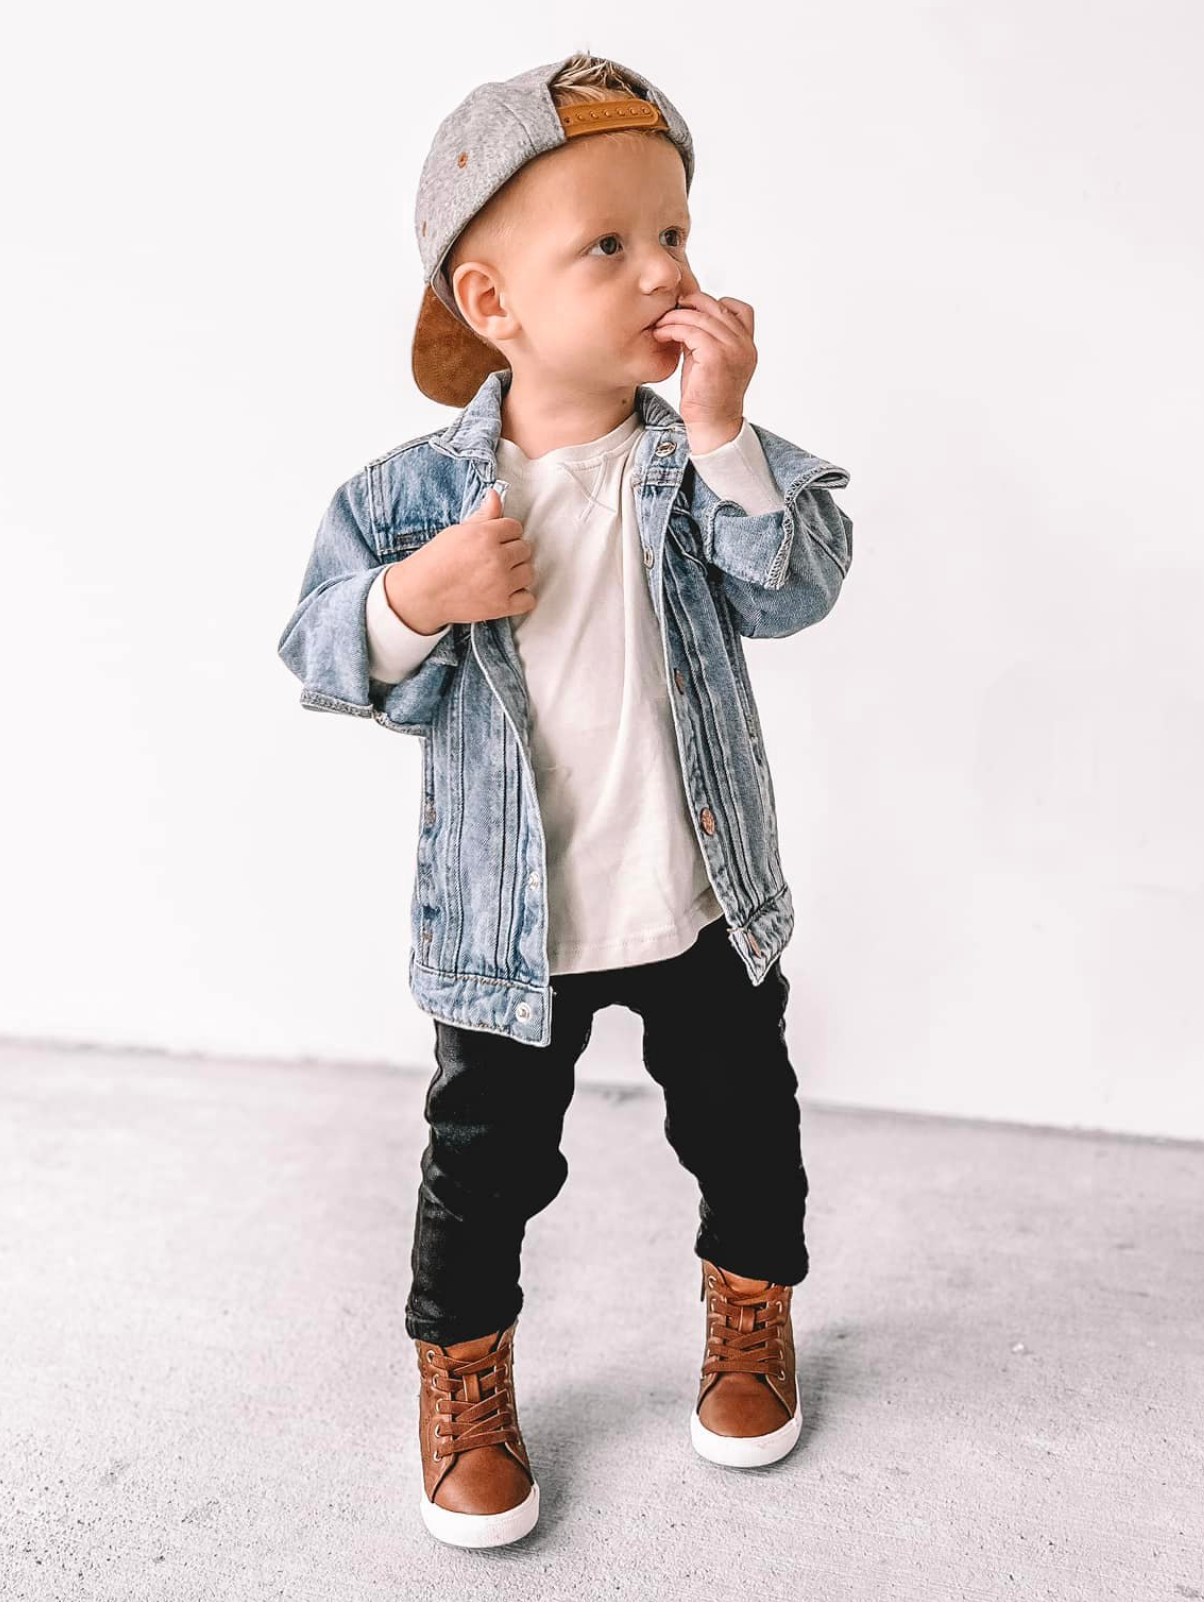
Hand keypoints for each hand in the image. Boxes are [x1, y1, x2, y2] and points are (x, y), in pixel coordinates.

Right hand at [385, 486, 537, 629]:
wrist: (422, 594)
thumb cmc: (436, 561)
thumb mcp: (457, 532)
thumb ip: (483, 516)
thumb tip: (495, 495)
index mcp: (485, 536)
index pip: (515, 527)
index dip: (506, 534)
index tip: (496, 541)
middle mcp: (497, 559)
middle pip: (525, 549)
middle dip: (512, 552)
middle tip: (494, 559)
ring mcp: (501, 584)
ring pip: (529, 572)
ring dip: (518, 573)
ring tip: (501, 575)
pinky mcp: (501, 606)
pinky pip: (528, 600)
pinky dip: (521, 598)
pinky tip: (508, 592)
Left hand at [649, 288, 756, 452]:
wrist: (712, 426)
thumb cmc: (708, 398)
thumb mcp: (711, 361)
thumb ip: (707, 338)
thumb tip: (688, 316)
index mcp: (748, 345)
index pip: (740, 309)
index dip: (715, 303)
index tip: (692, 310)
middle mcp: (745, 345)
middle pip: (717, 307)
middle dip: (691, 304)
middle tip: (670, 310)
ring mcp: (733, 349)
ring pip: (701, 317)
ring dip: (676, 317)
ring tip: (660, 324)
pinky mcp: (715, 356)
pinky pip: (690, 331)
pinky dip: (672, 329)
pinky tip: (661, 335)